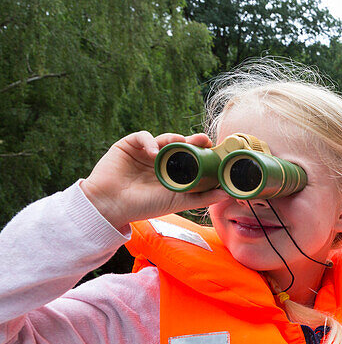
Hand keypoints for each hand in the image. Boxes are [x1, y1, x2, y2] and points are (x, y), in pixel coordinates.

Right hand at [82, 131, 225, 231]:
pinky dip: (149, 141)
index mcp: (173, 171)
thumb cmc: (145, 206)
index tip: (215, 151)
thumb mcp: (178, 202)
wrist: (112, 206)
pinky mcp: (128, 145)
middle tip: (204, 140)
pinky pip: (142, 136)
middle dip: (193, 141)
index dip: (203, 152)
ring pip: (164, 138)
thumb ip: (202, 198)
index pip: (191, 157)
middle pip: (180, 145)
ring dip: (174, 138)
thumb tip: (226, 194)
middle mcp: (161, 159)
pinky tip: (152, 152)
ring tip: (180, 143)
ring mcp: (145, 151)